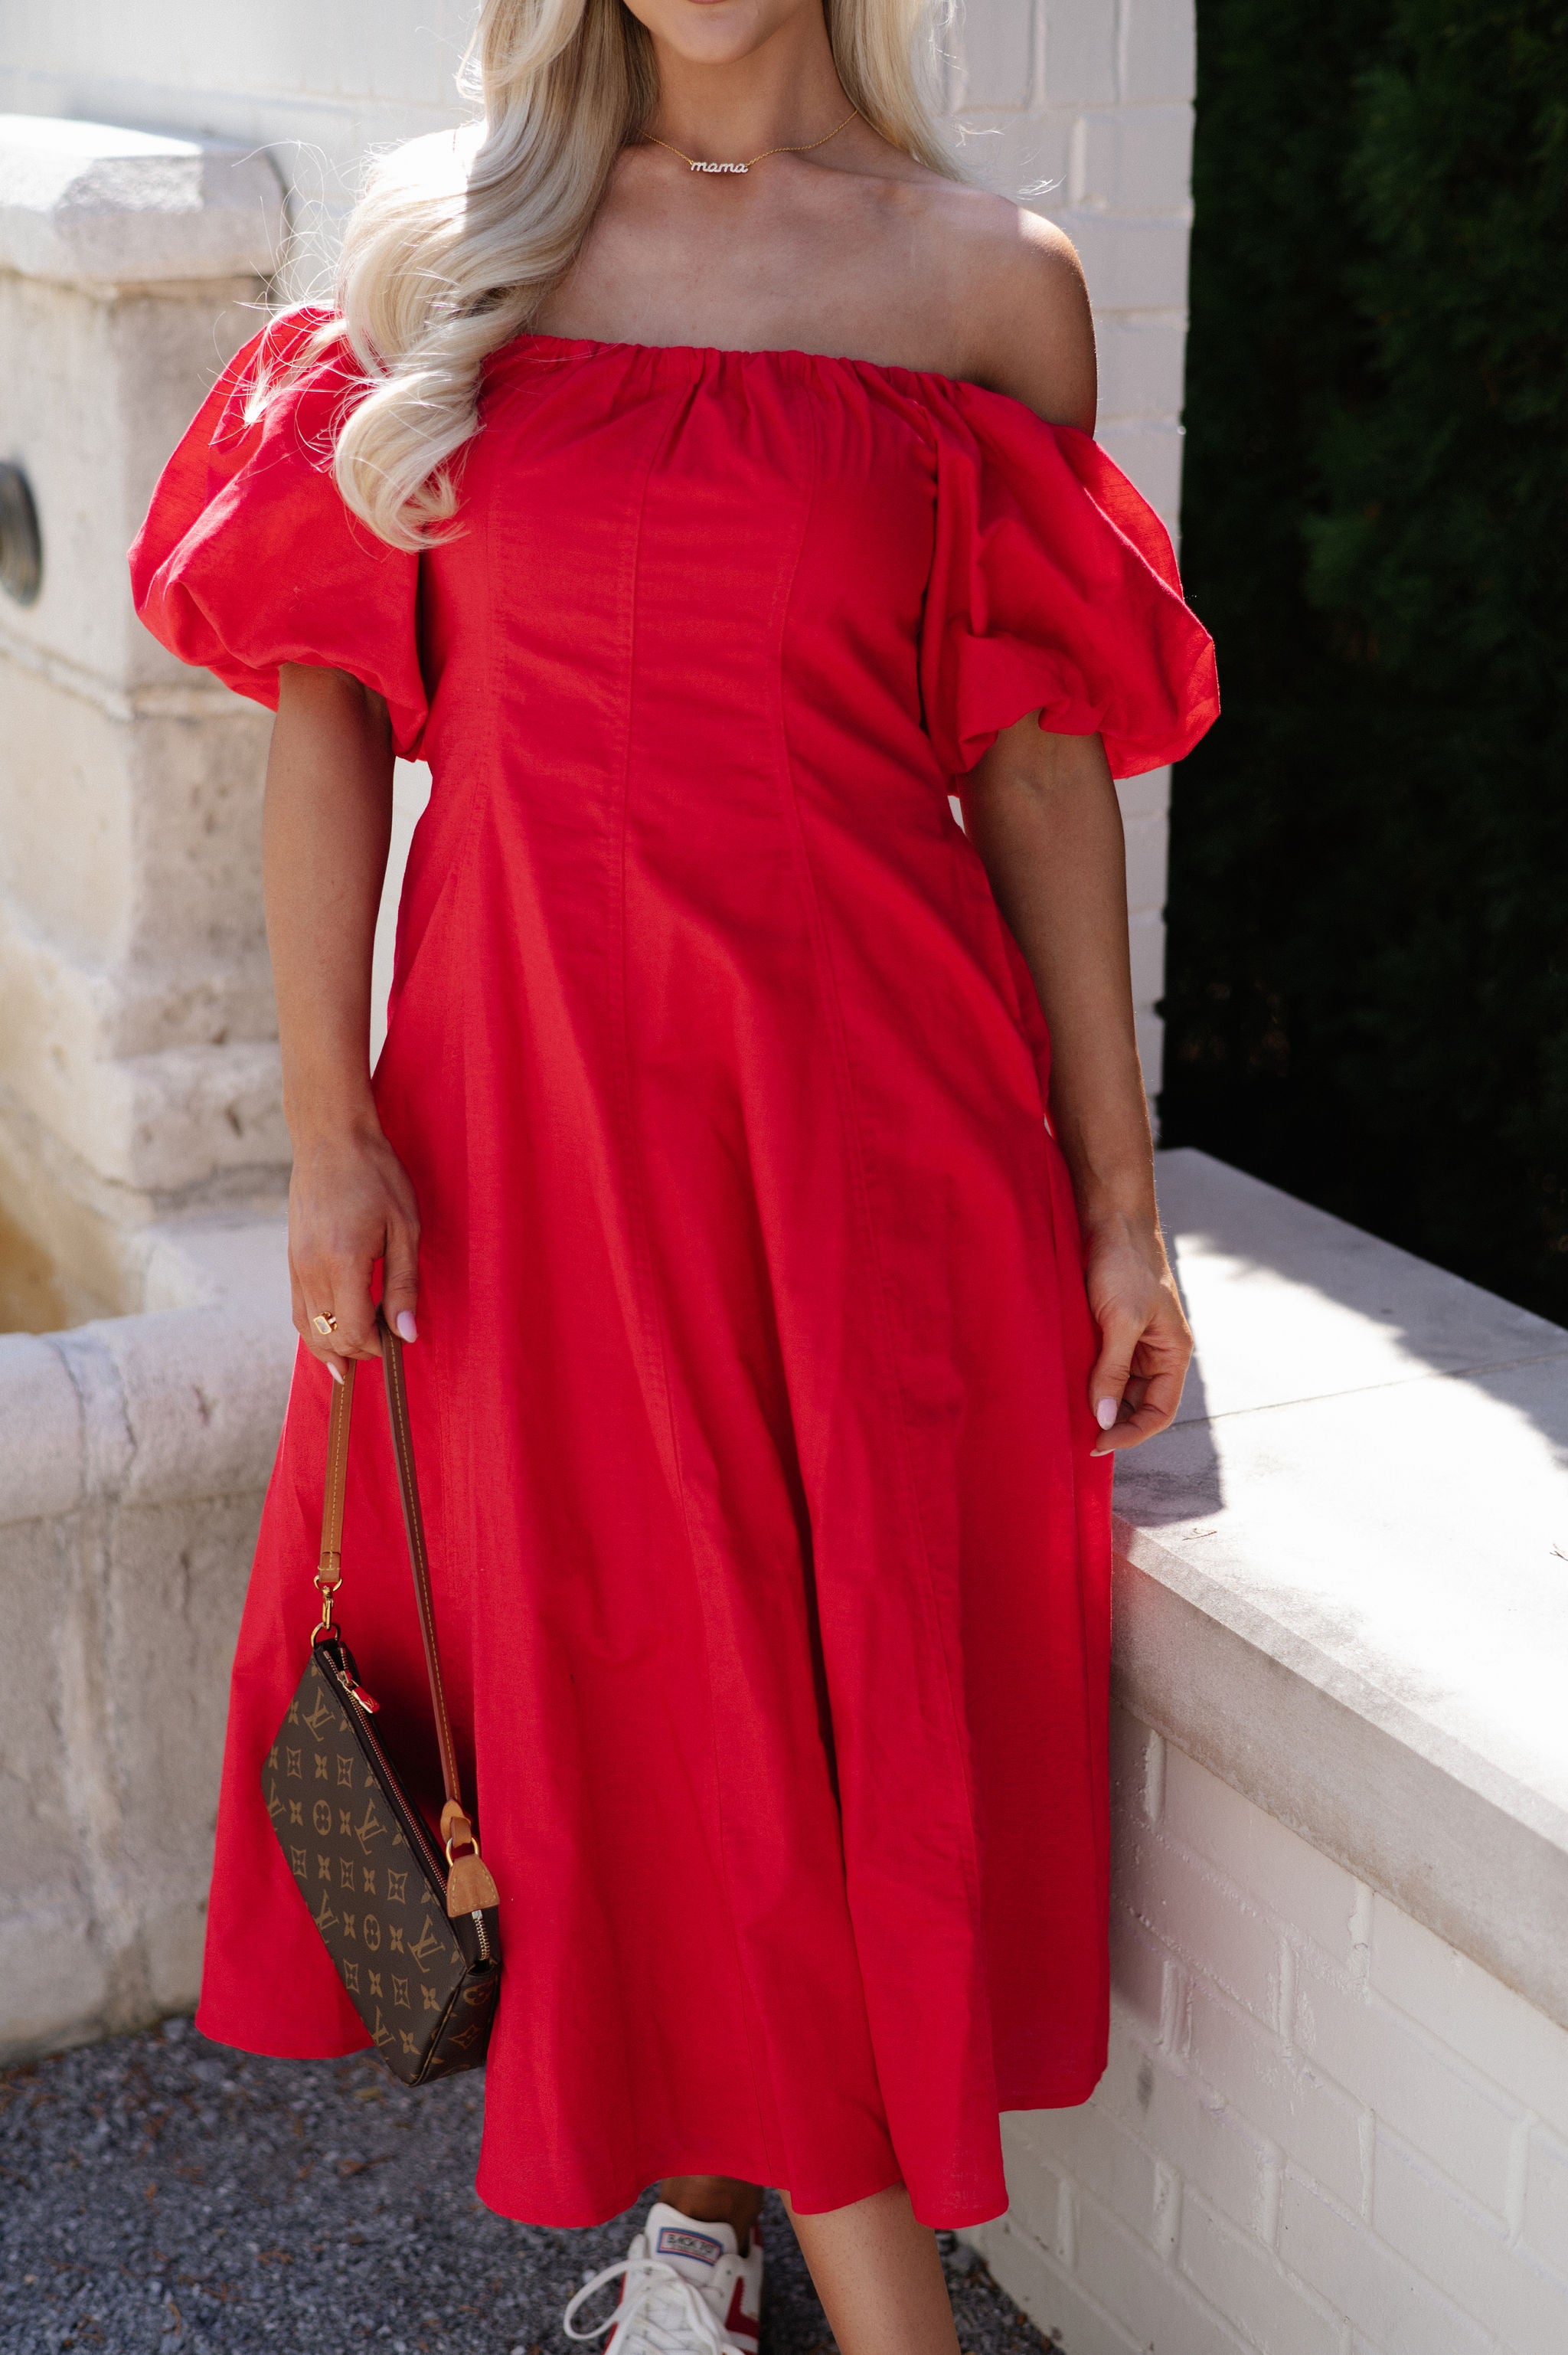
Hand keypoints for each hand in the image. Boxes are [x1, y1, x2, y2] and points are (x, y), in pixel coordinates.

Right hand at [287, 1118, 419, 1380]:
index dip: (376, 1347)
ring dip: (332, 1346)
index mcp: (342, 1262)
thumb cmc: (376, 1176)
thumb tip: (406, 1334)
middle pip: (328, 1336)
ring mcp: (296, 1265)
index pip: (353, 1331)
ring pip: (306, 1328)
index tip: (397, 1341)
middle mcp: (311, 1269)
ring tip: (356, 1358)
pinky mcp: (291, 1258)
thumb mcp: (405, 1228)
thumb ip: (404, 1285)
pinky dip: (316, 1328)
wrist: (331, 1139)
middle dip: (357, 1351)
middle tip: (384, 1347)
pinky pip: (298, 1309)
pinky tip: (334, 1332)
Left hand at [1082, 1210, 1191, 1454]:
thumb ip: (1112, 1370)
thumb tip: (1103, 1418)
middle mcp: (1156, 1352)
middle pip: (1137, 1404)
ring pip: (1117, 1387)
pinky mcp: (1109, 1328)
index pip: (1159, 1411)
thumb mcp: (1121, 1321)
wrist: (1109, 1217)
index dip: (1131, 1432)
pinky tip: (1063, 1386)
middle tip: (1076, 1434)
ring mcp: (1132, 1341)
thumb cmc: (1125, 1264)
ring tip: (1067, 1414)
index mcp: (1173, 1352)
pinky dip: (1085, 1379)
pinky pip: (1101, 1365)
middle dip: (1112, 1421)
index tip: (1097, 1441)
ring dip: (1096, 1401)